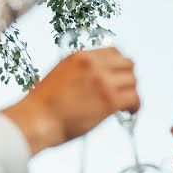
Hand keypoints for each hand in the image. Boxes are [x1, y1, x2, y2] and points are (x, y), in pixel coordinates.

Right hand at [3, 48, 137, 154]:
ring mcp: (103, 82)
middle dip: (127, 78)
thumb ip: (79, 72)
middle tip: (125, 92)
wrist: (37, 120)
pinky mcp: (109, 100)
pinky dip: (135, 106)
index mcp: (80, 56)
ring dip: (131, 93)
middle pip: (127, 64)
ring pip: (132, 81)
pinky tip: (129, 112)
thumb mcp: (59, 75)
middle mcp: (94, 65)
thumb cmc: (43, 105)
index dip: (119, 66)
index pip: (114, 52)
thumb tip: (92, 80)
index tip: (119, 77)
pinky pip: (134, 98)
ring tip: (126, 105)